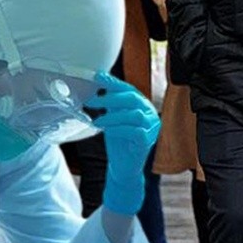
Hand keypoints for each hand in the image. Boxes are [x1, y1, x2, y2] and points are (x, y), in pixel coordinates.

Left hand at [87, 73, 160, 215]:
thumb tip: (98, 87)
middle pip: (132, 98)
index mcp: (142, 105)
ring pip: (133, 114)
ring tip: (97, 121)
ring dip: (112, 116)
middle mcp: (149, 114)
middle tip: (92, 101)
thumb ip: (111, 104)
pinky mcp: (147, 141)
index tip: (98, 76)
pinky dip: (118, 129)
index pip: (129, 89)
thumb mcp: (113, 118)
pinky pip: (134, 131)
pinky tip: (107, 131)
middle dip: (110, 98)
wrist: (123, 166)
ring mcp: (151, 128)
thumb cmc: (119, 141)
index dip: (113, 83)